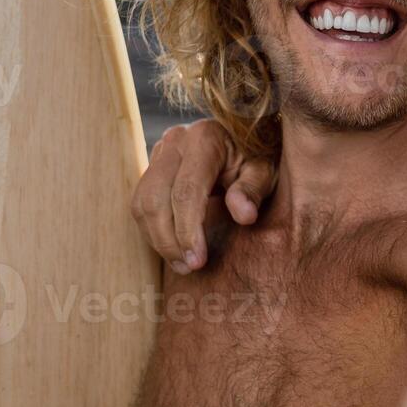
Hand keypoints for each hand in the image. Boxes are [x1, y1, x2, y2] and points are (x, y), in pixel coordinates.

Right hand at [130, 119, 276, 272]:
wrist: (245, 138)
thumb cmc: (258, 158)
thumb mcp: (265, 171)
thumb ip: (254, 190)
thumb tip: (244, 216)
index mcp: (205, 139)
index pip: (186, 192)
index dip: (188, 231)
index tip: (198, 261)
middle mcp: (176, 140)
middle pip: (155, 199)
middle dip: (168, 240)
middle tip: (188, 267)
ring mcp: (160, 151)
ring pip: (142, 202)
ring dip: (157, 239)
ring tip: (182, 264)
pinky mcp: (152, 165)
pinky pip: (141, 202)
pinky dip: (153, 229)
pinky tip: (174, 248)